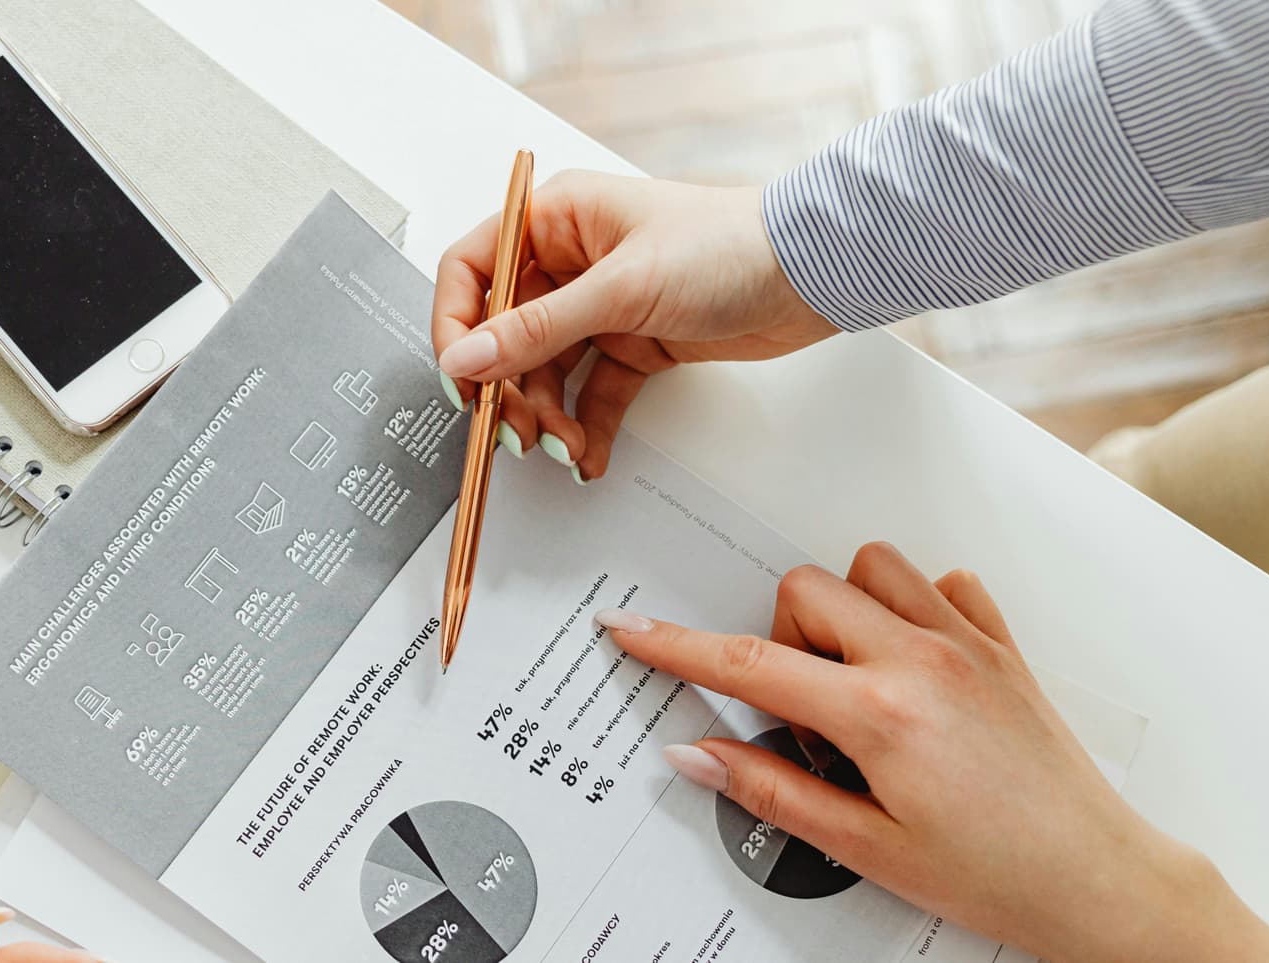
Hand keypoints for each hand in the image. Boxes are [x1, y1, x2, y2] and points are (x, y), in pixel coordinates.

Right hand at [431, 171, 832, 480]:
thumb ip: (538, 329)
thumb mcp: (622, 288)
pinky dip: (588, 426)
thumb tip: (468, 356)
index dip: (456, 325)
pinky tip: (590, 455)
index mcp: (556, 219)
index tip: (461, 378)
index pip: (472, 269)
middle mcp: (571, 259)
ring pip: (547, 371)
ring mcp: (602, 305)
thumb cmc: (729, 246)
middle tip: (517, 432)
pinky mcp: (635, 342)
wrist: (812, 273)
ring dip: (550, 416)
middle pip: (505, 333)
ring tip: (567, 448)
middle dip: (508, 388)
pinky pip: (591, 392)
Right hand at [592, 544, 1268, 962]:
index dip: (674, 644)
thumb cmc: (996, 874)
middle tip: (799, 712)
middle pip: (803, 590)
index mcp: (881, 715)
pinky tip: (911, 664)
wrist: (1095, 880)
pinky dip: (913, 607)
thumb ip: (772, 791)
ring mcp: (967, 643)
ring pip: (870, 567)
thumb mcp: (866, 848)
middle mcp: (923, 660)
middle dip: (778, 638)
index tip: (631, 627)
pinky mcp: (1002, 645)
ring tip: (851, 681)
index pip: (748, 664)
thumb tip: (698, 754)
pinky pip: (941, 583)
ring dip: (843, 610)